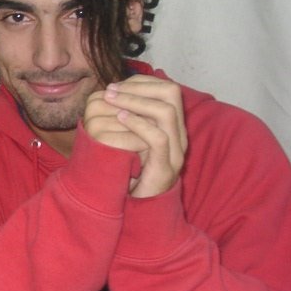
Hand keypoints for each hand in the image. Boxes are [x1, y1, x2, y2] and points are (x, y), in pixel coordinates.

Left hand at [84, 75, 186, 197]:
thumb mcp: (132, 141)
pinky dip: (138, 124)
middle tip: (111, 90)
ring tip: (112, 100)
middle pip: (172, 94)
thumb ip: (130, 120)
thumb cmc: (132, 171)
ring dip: (135, 101)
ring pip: (166, 112)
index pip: (168, 89)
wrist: (142, 208)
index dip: (142, 82)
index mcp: (173, 126)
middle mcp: (179, 135)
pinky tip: (120, 119)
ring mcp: (175, 151)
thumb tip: (111, 94)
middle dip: (139, 87)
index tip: (116, 84)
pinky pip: (158, 138)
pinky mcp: (165, 167)